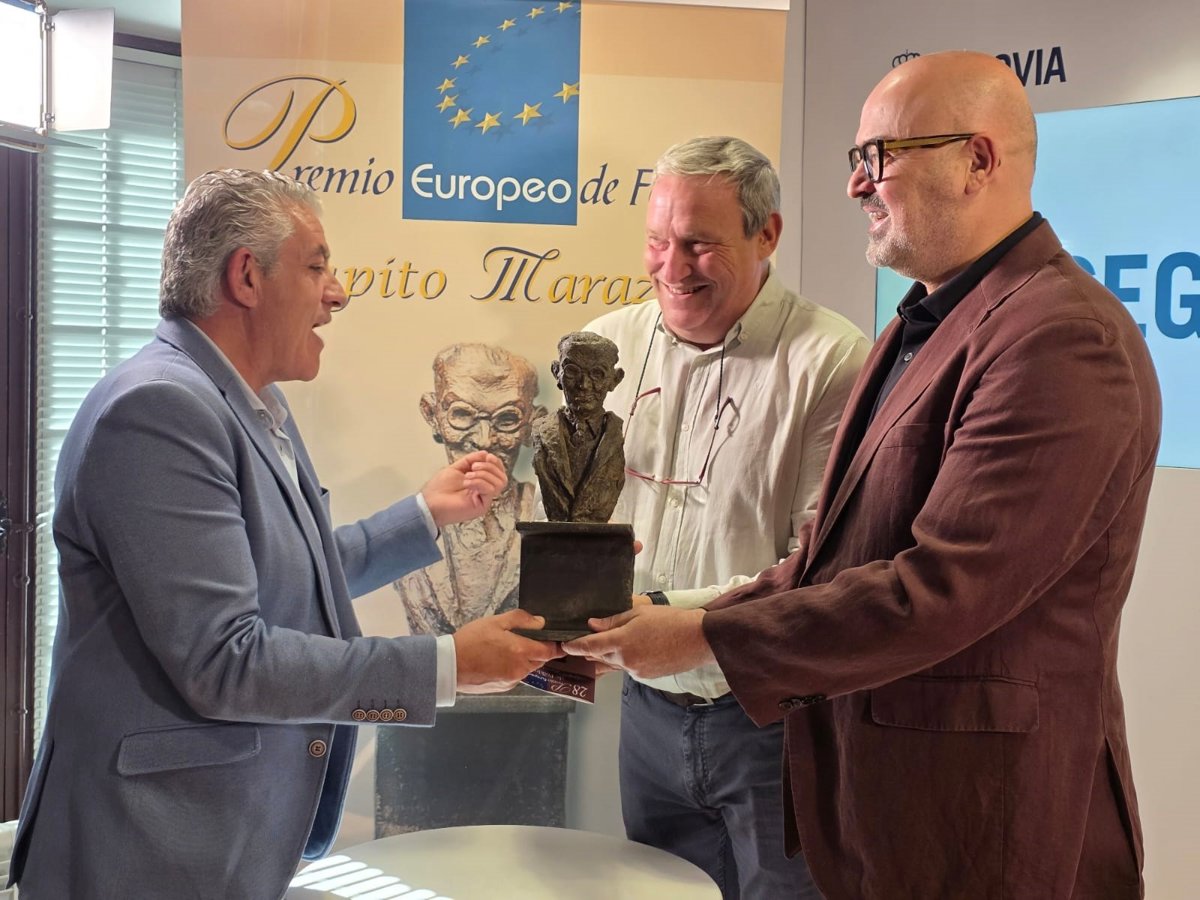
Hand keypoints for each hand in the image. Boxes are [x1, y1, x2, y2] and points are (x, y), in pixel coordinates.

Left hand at [421, 451, 506, 527]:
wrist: (430, 503)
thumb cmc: (439, 489)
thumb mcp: (456, 468)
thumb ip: (471, 460)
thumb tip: (485, 454)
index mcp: (480, 482)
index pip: (498, 471)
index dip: (495, 462)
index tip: (486, 456)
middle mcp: (484, 491)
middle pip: (502, 477)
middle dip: (489, 466)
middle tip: (474, 466)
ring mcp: (484, 499)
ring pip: (499, 483)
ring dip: (483, 474)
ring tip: (468, 476)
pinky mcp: (482, 506)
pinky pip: (490, 490)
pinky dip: (479, 482)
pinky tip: (467, 483)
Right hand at [453, 609, 560, 693]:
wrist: (449, 666)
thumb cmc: (471, 641)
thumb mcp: (495, 622)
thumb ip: (521, 619)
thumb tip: (540, 622)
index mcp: (521, 651)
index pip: (550, 651)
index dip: (557, 646)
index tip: (560, 641)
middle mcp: (520, 669)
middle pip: (540, 660)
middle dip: (539, 651)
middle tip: (529, 639)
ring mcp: (512, 680)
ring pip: (528, 669)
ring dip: (526, 659)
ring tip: (510, 648)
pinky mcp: (503, 687)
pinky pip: (516, 676)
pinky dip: (514, 668)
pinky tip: (500, 660)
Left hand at [561, 606, 712, 679]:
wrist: (699, 639)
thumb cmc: (671, 620)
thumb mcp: (639, 613)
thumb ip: (613, 620)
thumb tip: (592, 625)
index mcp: (621, 642)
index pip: (589, 646)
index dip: (573, 646)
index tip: (563, 646)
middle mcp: (625, 660)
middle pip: (599, 657)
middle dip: (589, 651)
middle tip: (578, 645)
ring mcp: (635, 671)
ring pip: (614, 663)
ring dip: (608, 655)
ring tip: (605, 646)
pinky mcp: (645, 676)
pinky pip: (628, 667)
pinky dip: (625, 660)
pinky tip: (634, 649)